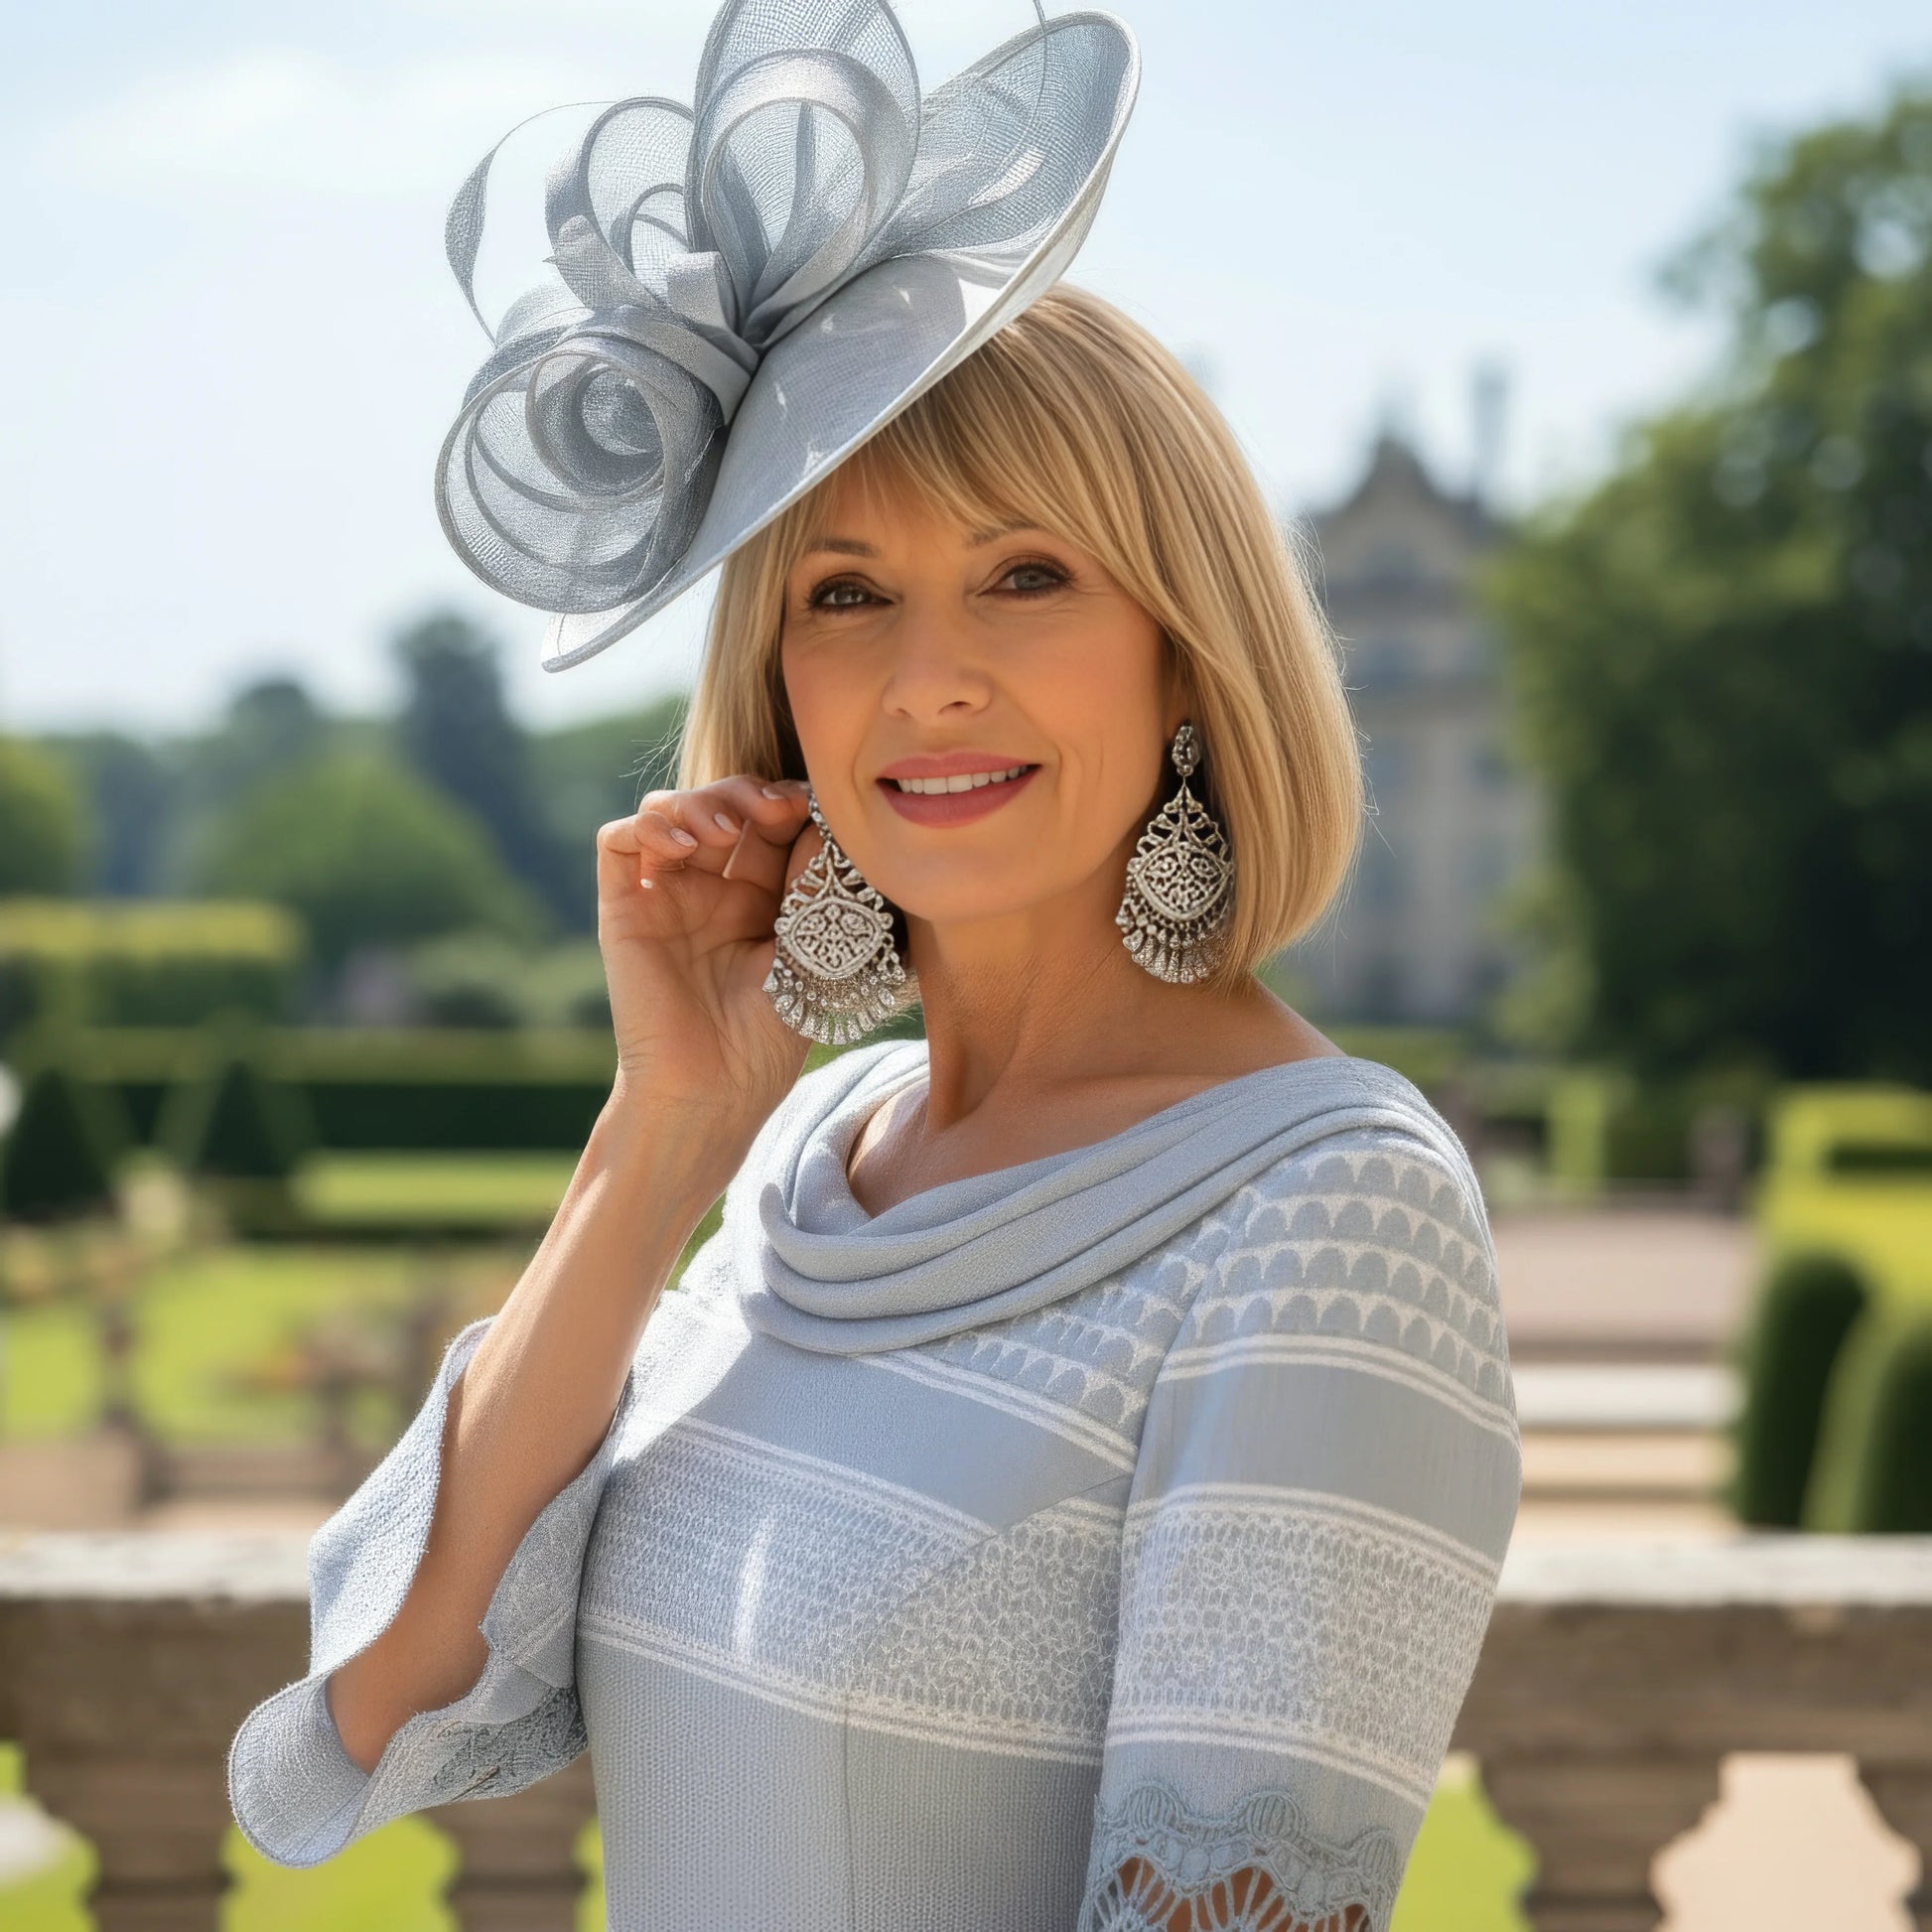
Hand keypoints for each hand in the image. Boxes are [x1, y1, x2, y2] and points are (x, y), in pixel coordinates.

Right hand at [594, 775, 820, 1129]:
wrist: (713, 1092)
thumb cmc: (767, 1039)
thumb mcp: (807, 952)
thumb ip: (811, 886)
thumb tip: (826, 818)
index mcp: (760, 901)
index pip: (770, 824)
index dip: (790, 803)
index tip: (817, 807)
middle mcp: (710, 891)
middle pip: (722, 806)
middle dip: (749, 793)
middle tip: (775, 807)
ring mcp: (664, 897)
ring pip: (670, 812)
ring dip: (700, 801)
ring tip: (728, 827)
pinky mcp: (623, 909)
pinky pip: (618, 842)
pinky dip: (648, 826)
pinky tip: (685, 847)